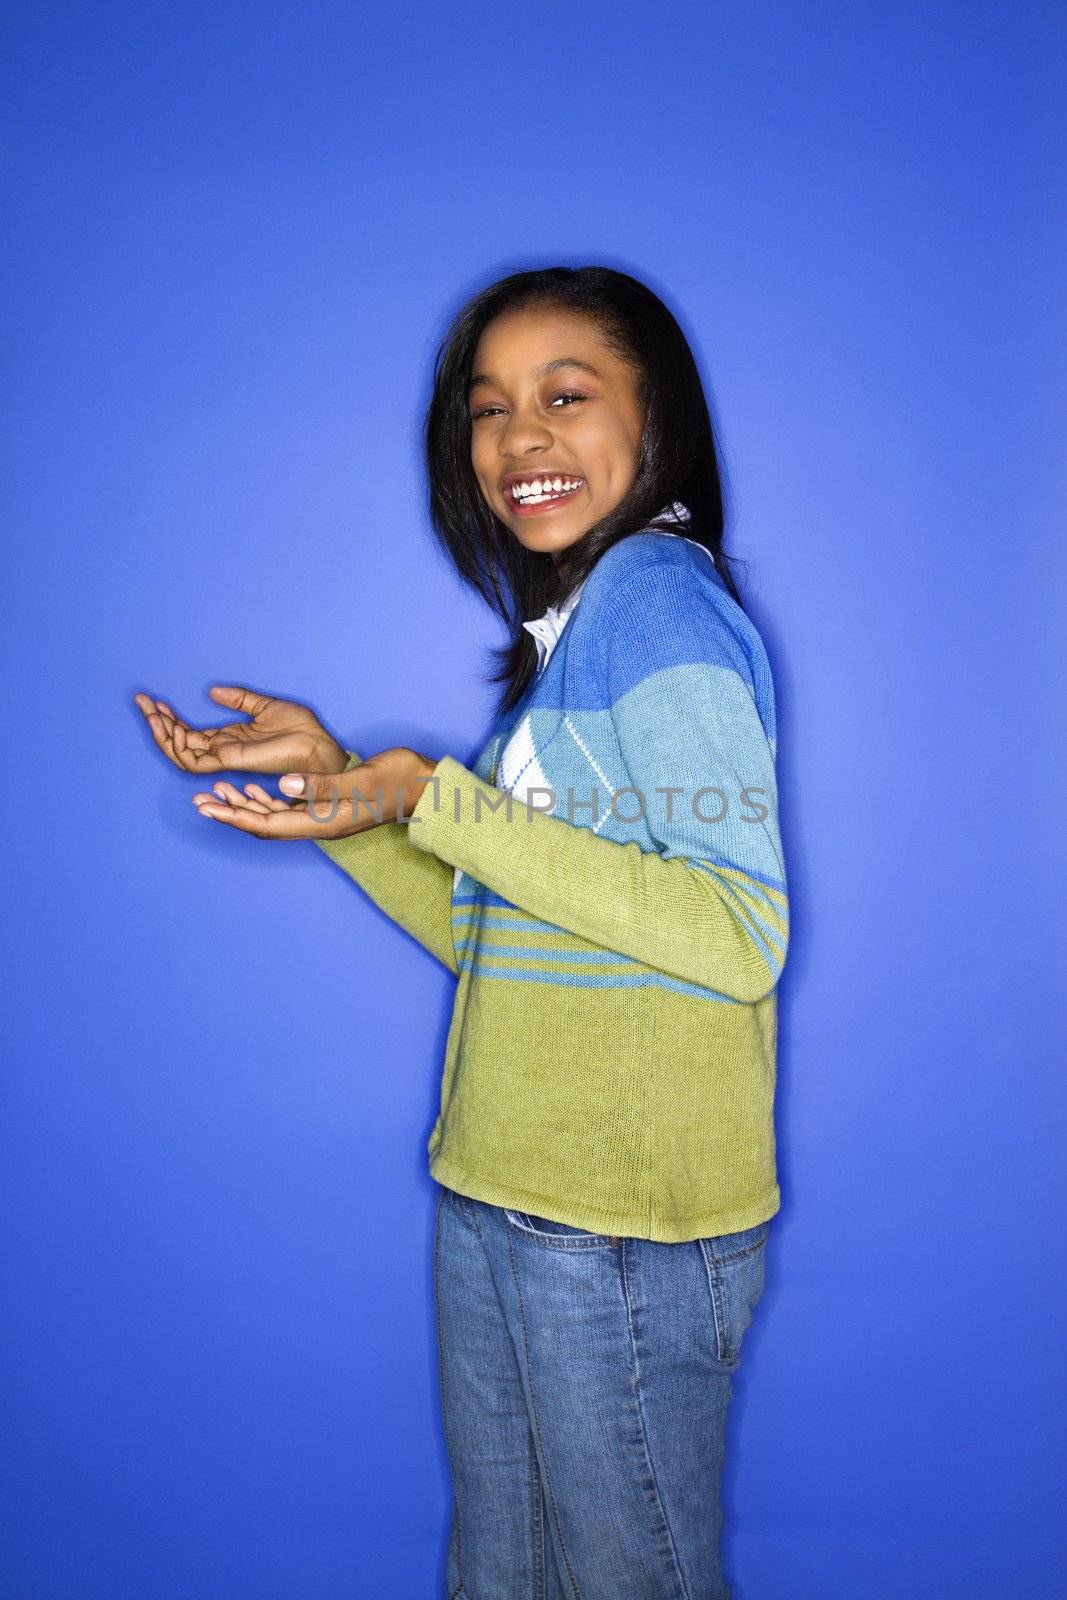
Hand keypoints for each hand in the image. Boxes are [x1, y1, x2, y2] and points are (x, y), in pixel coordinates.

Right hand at [134, 684, 347, 775]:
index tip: (152, 701)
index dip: (169, 719)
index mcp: (230, 738)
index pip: (189, 733)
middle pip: (179, 743)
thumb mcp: (265, 705)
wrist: (318, 744)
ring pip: (181, 754)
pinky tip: (171, 728)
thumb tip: (212, 690)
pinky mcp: (231, 761)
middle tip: (141, 703)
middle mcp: (223, 750)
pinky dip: (179, 746)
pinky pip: (195, 761)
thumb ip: (238, 699)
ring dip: (162, 736)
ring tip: (152, 714)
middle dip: (157, 724)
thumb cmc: (300, 730)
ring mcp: (225, 757)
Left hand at [190, 747, 438, 839]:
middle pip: (264, 824)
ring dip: (244, 805)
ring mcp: (323, 818)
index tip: (205, 806)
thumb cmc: (399, 781)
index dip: (234, 815)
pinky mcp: (328, 807)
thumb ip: (324, 786)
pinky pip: (287, 808)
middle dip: (230, 812)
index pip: (267, 823)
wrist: (428, 788)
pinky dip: (265, 798)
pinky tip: (253, 787)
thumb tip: (286, 785)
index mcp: (322, 822)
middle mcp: (319, 825)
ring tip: (217, 792)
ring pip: (273, 816)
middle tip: (199, 800)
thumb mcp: (363, 780)